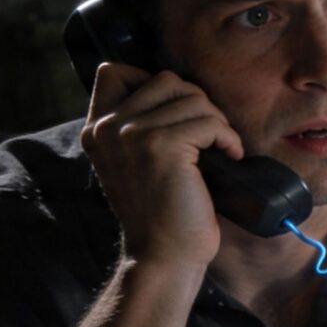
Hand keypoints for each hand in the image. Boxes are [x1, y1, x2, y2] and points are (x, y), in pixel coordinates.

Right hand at [79, 62, 244, 269]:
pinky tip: (230, 156)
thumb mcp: (135, 162)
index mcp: (96, 129)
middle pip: (165, 79)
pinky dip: (228, 138)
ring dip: (217, 122)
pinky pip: (209, 122)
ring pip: (192, 98)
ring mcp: (132, 134)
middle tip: (209, 136)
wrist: (163, 255)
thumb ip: (138, 126)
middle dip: (197, 102)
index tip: (178, 116)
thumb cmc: (161, 212)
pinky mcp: (162, 147)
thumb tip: (178, 90)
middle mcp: (107, 127)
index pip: (114, 71)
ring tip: (220, 149)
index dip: (154, 83)